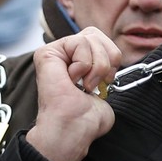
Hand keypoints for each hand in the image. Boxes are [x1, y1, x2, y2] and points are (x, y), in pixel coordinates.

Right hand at [26, 26, 124, 160]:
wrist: (74, 128)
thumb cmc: (86, 118)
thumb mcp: (105, 85)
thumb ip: (106, 65)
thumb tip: (115, 56)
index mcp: (76, 61)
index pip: (100, 38)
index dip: (112, 57)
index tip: (104, 82)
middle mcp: (64, 55)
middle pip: (95, 33)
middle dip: (107, 59)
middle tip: (95, 83)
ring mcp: (54, 52)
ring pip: (90, 37)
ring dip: (97, 66)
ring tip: (84, 85)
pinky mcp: (46, 53)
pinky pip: (79, 42)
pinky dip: (84, 65)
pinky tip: (72, 81)